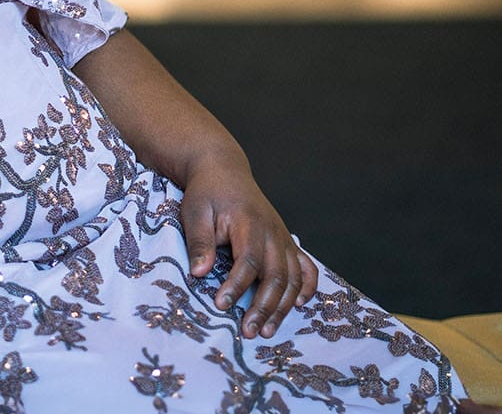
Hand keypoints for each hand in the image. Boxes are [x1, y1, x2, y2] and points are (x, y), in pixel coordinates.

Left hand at [180, 152, 318, 340]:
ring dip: (282, 306)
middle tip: (248, 331)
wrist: (224, 170)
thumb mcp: (195, 212)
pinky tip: (298, 304)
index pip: (248, 260)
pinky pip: (306, 267)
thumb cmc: (207, 193)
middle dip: (263, 306)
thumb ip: (199, 241)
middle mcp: (273, 232)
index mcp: (249, 223)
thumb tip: (199, 273)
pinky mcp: (286, 241)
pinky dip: (307, 287)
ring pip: (292, 277)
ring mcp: (283, 237)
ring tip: (267, 330)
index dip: (237, 286)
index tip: (221, 305)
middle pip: (276, 275)